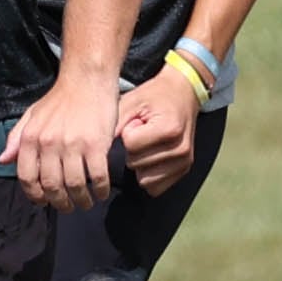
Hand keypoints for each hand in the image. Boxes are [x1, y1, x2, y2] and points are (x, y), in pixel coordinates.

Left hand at [6, 71, 119, 211]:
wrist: (87, 80)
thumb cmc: (60, 99)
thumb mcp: (32, 116)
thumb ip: (16, 139)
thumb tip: (2, 160)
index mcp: (31, 137)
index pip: (26, 177)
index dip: (35, 196)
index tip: (44, 202)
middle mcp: (49, 143)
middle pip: (51, 186)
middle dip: (60, 203)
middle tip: (68, 207)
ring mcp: (73, 144)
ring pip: (74, 185)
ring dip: (81, 200)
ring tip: (85, 203)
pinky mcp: (96, 144)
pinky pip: (97, 176)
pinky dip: (100, 190)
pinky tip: (101, 192)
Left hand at [114, 69, 200, 195]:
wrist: (184, 93)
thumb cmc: (155, 96)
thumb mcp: (132, 101)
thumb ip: (115, 124)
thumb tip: (96, 150)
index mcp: (169, 129)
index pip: (131, 145)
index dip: (128, 133)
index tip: (137, 122)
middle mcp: (180, 148)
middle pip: (136, 164)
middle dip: (133, 150)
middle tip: (144, 132)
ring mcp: (185, 162)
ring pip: (144, 180)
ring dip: (140, 164)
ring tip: (149, 143)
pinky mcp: (184, 170)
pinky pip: (155, 187)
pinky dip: (149, 175)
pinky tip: (152, 156)